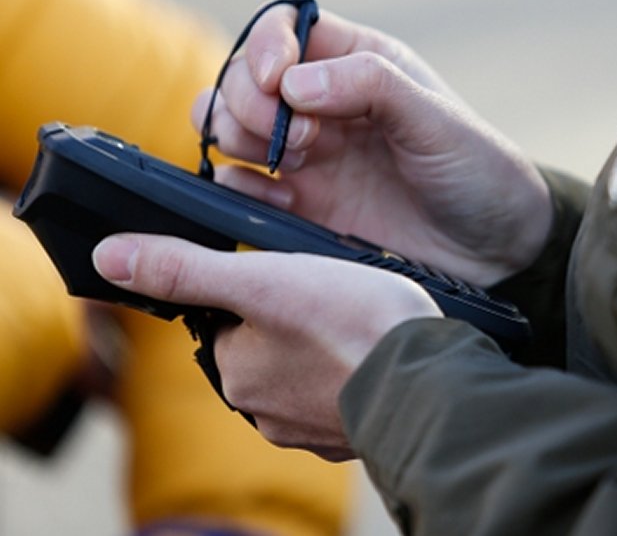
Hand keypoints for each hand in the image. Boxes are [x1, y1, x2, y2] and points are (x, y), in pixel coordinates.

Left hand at [92, 233, 441, 460]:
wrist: (429, 382)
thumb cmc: (351, 324)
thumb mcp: (262, 277)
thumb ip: (185, 269)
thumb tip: (110, 257)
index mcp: (235, 372)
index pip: (229, 318)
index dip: (261, 288)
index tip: (296, 277)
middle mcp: (263, 411)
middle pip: (267, 345)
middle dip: (293, 320)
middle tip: (334, 296)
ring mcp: (310, 429)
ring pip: (305, 371)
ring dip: (325, 349)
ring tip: (360, 324)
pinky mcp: (352, 436)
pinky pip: (340, 396)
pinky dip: (354, 375)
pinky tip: (376, 356)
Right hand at [192, 5, 551, 284]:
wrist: (495, 249)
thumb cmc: (479, 172)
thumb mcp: (436, 121)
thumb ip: (370, 88)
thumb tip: (292, 84)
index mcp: (358, 64)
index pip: (283, 28)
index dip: (265, 48)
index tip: (278, 82)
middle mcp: (323, 103)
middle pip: (243, 78)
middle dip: (248, 101)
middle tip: (298, 138)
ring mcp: (307, 154)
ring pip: (229, 127)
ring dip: (237, 138)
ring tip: (288, 162)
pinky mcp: (301, 205)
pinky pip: (240, 187)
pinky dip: (242, 189)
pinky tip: (285, 202)